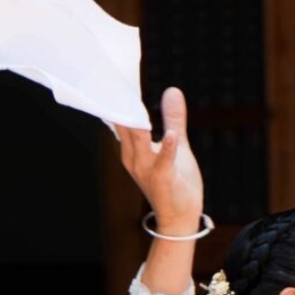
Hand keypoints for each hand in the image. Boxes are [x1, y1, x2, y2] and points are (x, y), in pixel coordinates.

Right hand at [114, 84, 203, 235]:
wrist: (181, 217)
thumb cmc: (177, 181)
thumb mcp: (176, 144)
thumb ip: (173, 118)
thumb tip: (173, 90)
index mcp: (132, 149)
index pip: (122, 120)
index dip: (119, 100)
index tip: (114, 78)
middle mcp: (134, 158)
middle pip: (125, 127)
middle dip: (122, 107)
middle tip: (117, 83)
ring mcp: (147, 169)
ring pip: (138, 141)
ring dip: (137, 124)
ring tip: (135, 105)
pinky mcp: (163, 179)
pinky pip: (163, 160)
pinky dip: (166, 148)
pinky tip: (169, 135)